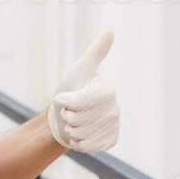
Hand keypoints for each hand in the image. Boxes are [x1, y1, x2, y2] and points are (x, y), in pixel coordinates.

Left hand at [47, 31, 119, 152]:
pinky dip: (78, 143)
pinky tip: (81, 135)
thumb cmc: (70, 91)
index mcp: (108, 91)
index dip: (64, 102)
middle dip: (66, 117)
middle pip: (77, 120)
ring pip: (81, 135)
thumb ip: (94, 54)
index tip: (65, 98)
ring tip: (74, 123)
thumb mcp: (78, 71)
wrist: (65, 117)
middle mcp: (115, 109)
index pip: (77, 103)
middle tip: (70, 112)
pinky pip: (88, 146)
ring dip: (70, 130)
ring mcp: (114, 127)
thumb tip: (110, 32)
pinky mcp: (110, 141)